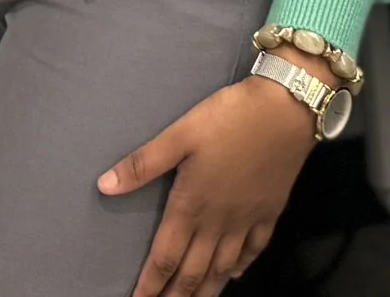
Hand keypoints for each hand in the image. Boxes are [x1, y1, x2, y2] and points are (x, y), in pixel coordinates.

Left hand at [98, 61, 321, 296]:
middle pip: (193, 272)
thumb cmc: (229, 119)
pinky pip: (254, 250)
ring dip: (206, 290)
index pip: (165, 257)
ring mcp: (247, 220)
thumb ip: (143, 164)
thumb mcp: (180, 134)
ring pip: (223, 268)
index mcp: (192, 205)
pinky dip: (241, 267)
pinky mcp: (270, 212)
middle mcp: (219, 222)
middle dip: (175, 296)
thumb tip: (104, 186)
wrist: (285, 111)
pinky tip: (234, 274)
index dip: (150, 284)